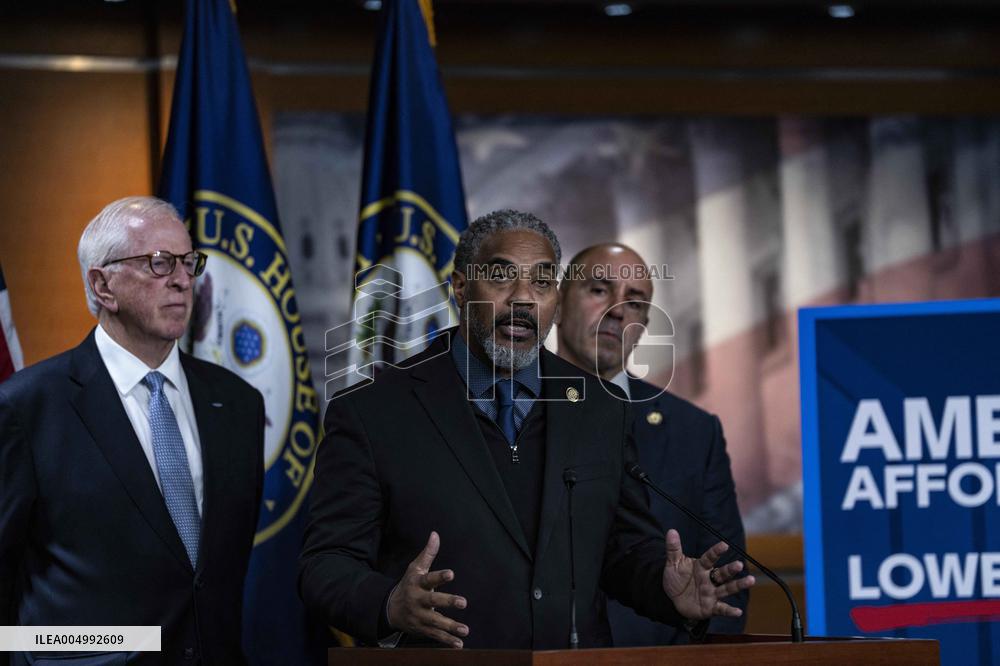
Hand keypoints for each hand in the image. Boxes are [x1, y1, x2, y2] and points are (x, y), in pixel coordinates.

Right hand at [386, 531, 469, 647]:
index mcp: (417, 584)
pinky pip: (435, 636)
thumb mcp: (415, 568)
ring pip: (435, 622)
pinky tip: (459, 644)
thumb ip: (428, 553)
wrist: (391, 609)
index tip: (451, 573)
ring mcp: (419, 616)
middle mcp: (417, 601)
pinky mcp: (422, 629)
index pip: (429, 579)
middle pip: (432, 601)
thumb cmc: (409, 584)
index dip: (440, 577)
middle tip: (463, 602)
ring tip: (465, 630)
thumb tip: (435, 534)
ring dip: (450, 627)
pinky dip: (446, 641)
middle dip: (447, 602)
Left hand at [661, 528, 754, 620]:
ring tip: (750, 580)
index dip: (716, 551)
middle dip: (731, 569)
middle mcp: (709, 579)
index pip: (710, 557)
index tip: (724, 545)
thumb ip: (673, 549)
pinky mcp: (710, 607)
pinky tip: (738, 611)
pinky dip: (729, 611)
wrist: (672, 600)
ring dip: (738, 585)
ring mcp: (711, 593)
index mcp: (701, 566)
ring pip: (727, 588)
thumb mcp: (673, 564)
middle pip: (722, 573)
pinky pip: (721, 609)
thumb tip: (671, 531)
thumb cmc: (676, 579)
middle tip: (739, 565)